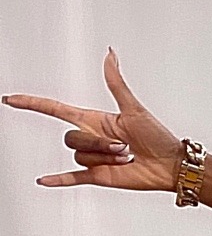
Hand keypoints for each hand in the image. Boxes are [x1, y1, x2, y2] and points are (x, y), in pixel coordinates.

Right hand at [4, 50, 180, 192]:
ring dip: (103, 157)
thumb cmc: (158, 136)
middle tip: (124, 147)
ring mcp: (94, 158)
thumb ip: (116, 82)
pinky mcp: (98, 176)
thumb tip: (110, 54)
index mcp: (96, 119)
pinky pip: (72, 177)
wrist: (171, 165)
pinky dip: (58, 179)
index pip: (56, 109)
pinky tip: (43, 180)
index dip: (33, 104)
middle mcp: (92, 137)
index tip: (12, 99)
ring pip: (79, 156)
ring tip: (125, 158)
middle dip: (98, 143)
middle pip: (72, 137)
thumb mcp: (134, 107)